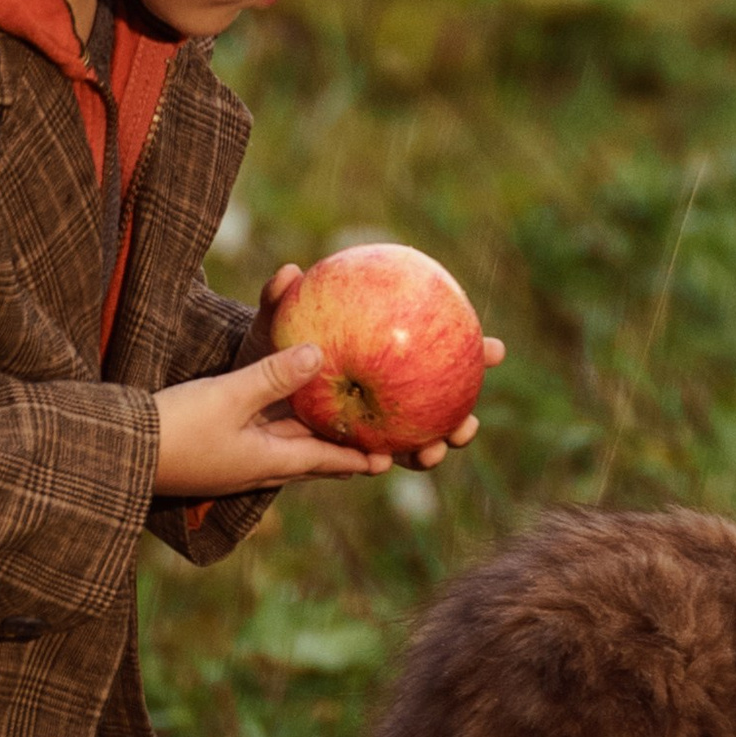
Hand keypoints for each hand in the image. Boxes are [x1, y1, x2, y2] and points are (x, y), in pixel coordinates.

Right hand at [154, 343, 391, 494]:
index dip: (359, 459)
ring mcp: (235, 461)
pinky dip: (279, 424)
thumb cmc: (175, 429)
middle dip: (340, 452)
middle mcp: (257, 466)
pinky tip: (279, 409)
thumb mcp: (228, 396)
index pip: (327, 460)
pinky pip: (260, 438)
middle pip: (310, 458)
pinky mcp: (215, 450)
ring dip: (311, 438)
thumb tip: (321, 352)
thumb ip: (274, 375)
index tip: (391, 459)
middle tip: (372, 444)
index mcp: (269, 461)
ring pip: (285, 448)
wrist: (119, 454)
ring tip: (335, 424)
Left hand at [249, 260, 505, 472]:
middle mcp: (385, 395)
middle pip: (438, 407)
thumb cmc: (264, 350)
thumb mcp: (268, 327)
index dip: (471, 353)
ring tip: (433, 452)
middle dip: (463, 417)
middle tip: (470, 421)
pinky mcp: (344, 453)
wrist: (239, 389)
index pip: (435, 353)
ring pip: (412, 443)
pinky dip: (377, 463)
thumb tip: (289, 273)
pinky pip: (366, 461)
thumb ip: (277, 303)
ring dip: (429, 451)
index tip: (496, 350)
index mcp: (385, 357)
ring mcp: (369, 427)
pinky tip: (378, 463)